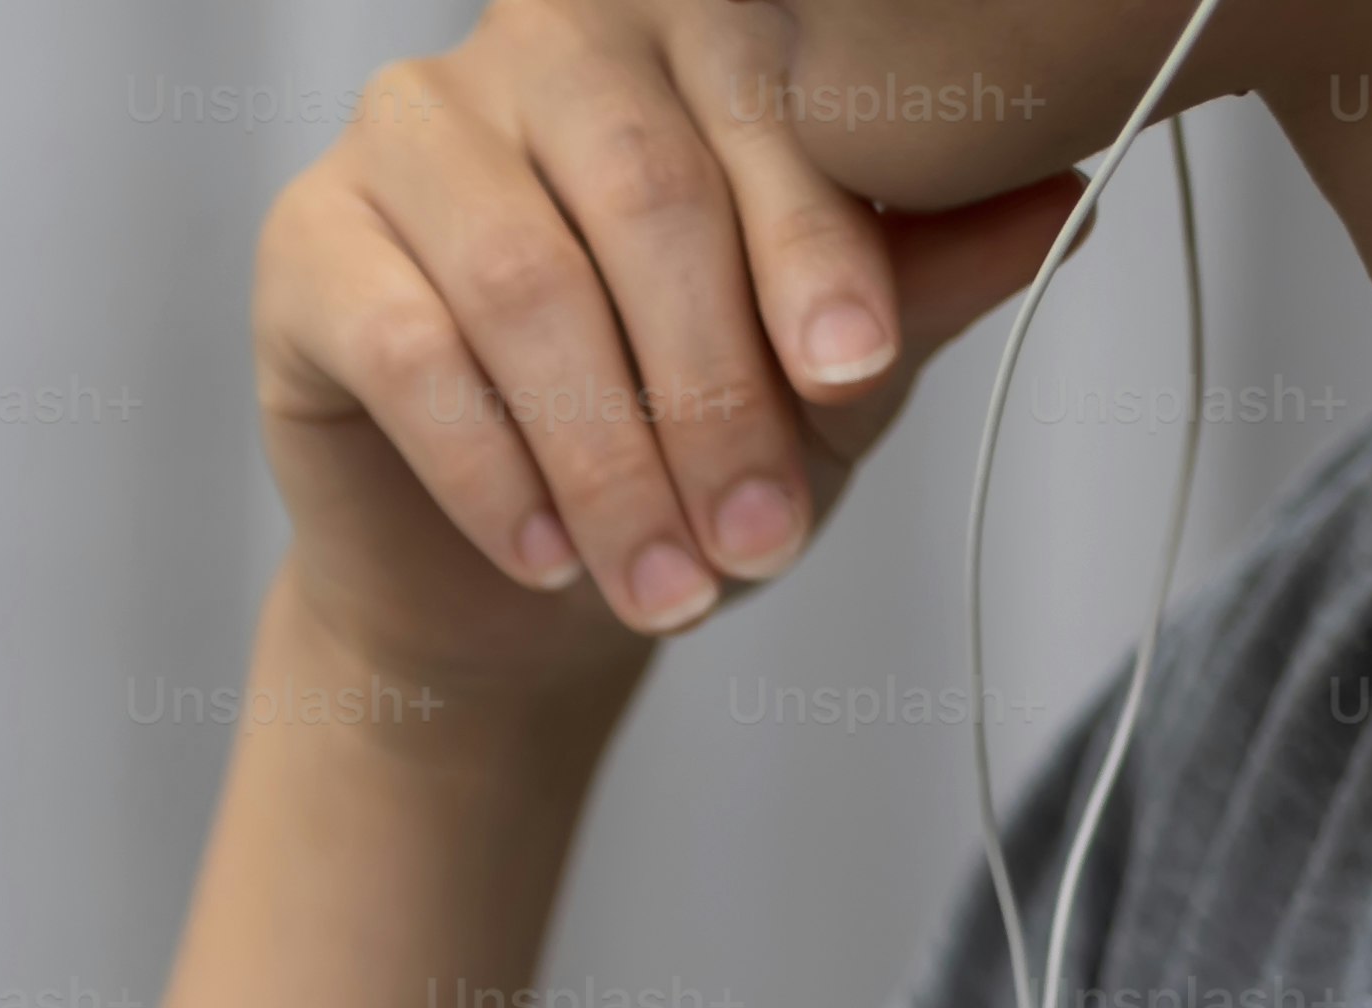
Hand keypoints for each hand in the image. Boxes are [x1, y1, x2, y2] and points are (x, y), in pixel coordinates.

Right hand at [258, 0, 1082, 696]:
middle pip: (643, 194)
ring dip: (606, 459)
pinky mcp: (302, 243)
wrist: (515, 581)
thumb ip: (916, 278)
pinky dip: (491, 471)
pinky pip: (406, 350)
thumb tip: (1068, 199)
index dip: (811, 248)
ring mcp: (407, 132)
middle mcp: (539, 43)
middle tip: (761, 539)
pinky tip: (551, 559)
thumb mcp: (827, 366)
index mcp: (684, 25)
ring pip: (523, 283)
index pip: (760, 109)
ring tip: (667, 588)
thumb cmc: (684, 434)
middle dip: (710, 387)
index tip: (854, 379)